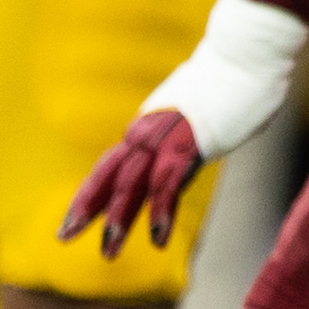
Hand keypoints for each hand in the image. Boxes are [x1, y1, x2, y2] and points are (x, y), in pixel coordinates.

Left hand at [59, 0, 308, 254]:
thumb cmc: (233, 80)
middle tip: (64, 237)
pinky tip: (157, 241)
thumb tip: (187, 150)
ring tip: (108, 253)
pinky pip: (168, 184)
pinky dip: (161, 213)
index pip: (112, 166)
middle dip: (87, 208)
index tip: (75, 220)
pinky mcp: (190, 143)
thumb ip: (186, 135)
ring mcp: (167, 137)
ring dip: (119, 220)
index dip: (92, 194)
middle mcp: (149, 131)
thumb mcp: (199, 113)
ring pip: (132, 183)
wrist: (245, 55)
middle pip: (110, 174)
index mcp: (148, 126)